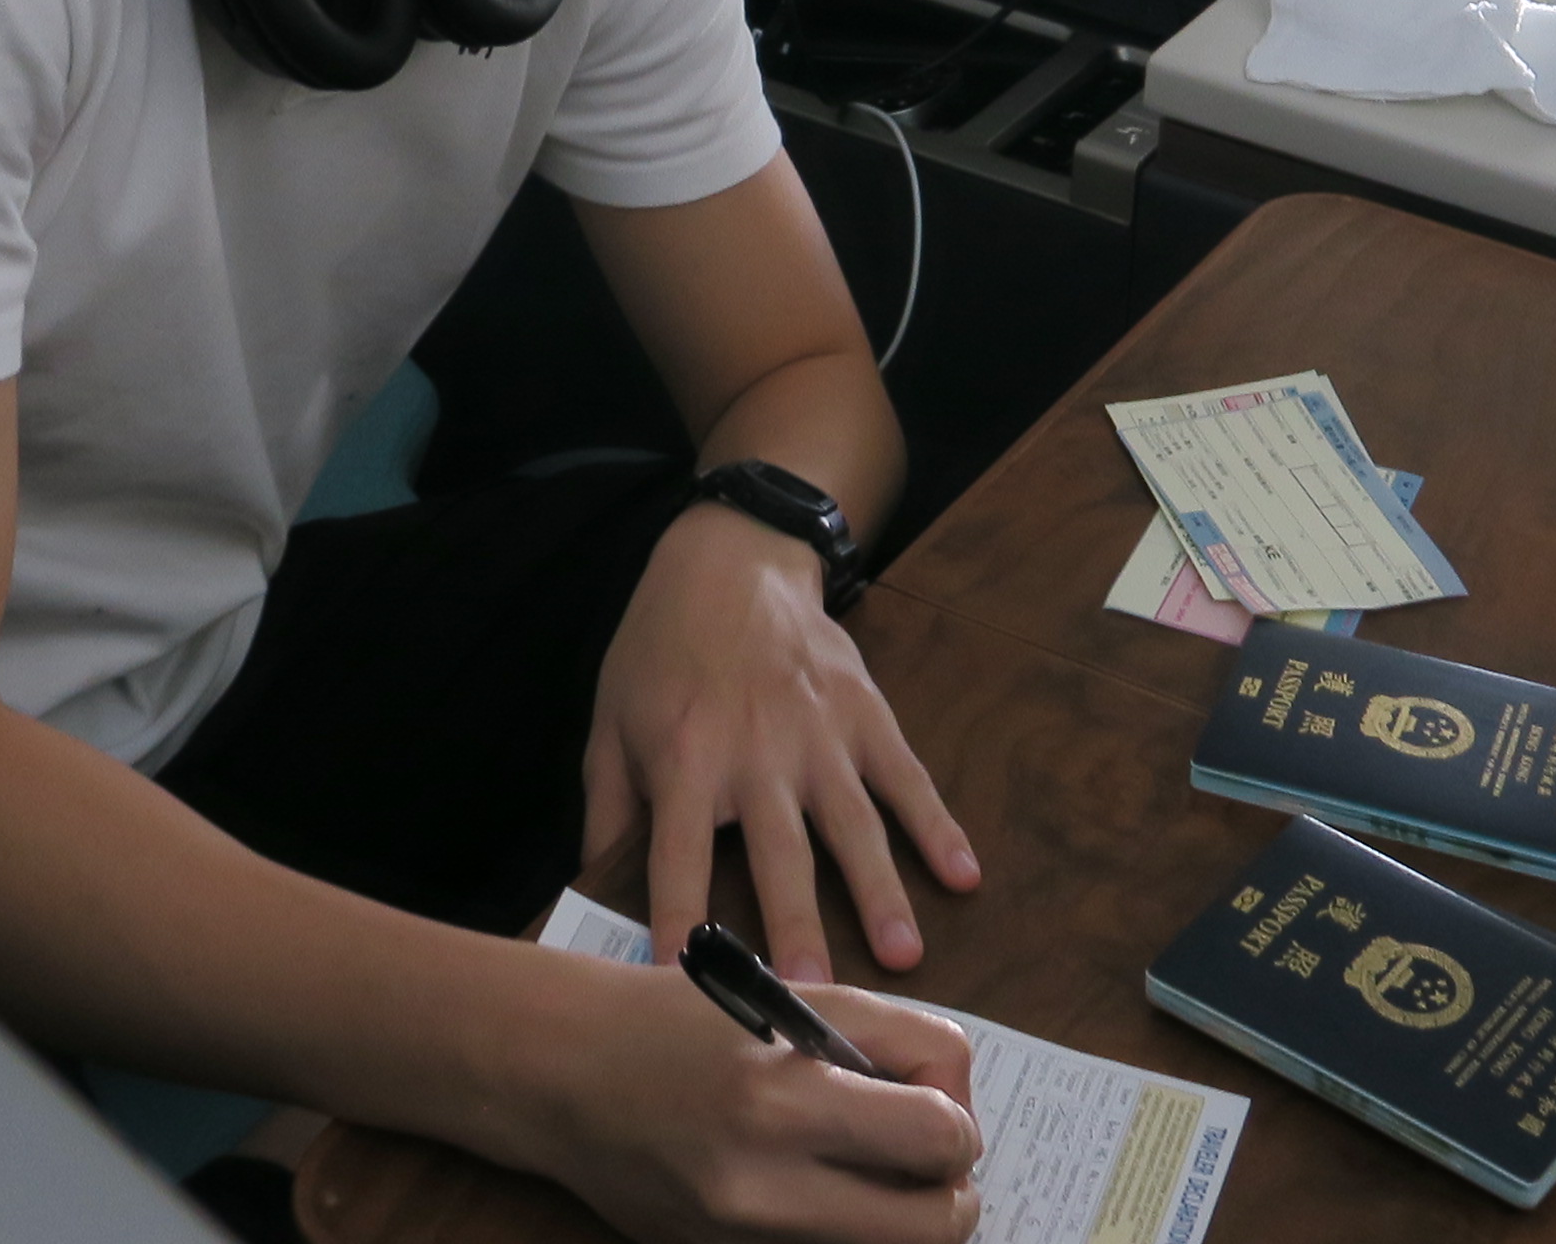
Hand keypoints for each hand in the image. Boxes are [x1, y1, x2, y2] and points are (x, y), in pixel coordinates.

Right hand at [501, 958, 983, 1243]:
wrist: (560, 1076)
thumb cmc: (672, 1020)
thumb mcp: (788, 1001)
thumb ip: (894, 1041)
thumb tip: (960, 1101)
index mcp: (782, 1105)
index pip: (940, 1139)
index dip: (958, 1118)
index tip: (934, 1102)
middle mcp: (765, 1194)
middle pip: (936, 1230)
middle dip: (951, 1189)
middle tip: (925, 1153)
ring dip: (901, 1217)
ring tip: (872, 1167)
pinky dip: (847, 1233)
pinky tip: (822, 1188)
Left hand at [586, 505, 980, 982]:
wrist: (731, 560)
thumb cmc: (660, 652)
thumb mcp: (609, 724)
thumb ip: (606, 811)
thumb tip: (592, 895)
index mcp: (685, 760)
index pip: (677, 857)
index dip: (678, 920)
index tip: (683, 984)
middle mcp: (757, 753)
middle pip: (778, 854)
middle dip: (795, 926)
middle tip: (811, 994)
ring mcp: (820, 734)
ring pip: (854, 825)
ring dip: (878, 892)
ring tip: (901, 959)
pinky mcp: (866, 714)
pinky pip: (907, 778)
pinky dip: (938, 827)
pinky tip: (964, 876)